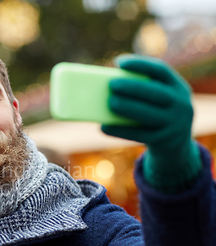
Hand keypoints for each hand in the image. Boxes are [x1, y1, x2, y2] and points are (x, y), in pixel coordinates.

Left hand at [102, 55, 200, 191]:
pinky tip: (104, 126)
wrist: (174, 144)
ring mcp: (173, 124)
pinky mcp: (161, 140)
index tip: (119, 62)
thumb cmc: (156, 113)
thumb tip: (103, 86)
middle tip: (112, 84)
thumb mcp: (157, 99)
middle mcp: (180, 104)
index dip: (141, 65)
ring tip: (110, 102)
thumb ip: (140, 90)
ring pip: (149, 114)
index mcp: (178, 87)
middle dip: (134, 87)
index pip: (161, 70)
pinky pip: (138, 135)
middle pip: (157, 93)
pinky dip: (120, 130)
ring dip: (128, 107)